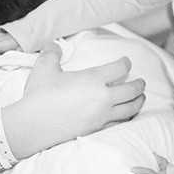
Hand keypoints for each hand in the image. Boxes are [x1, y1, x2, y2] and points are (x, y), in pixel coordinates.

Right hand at [12, 43, 145, 151]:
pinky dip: (127, 116)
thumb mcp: (44, 67)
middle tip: (141, 81)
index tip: (125, 61)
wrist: (32, 126)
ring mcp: (101, 115)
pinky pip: (119, 122)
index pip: (120, 68)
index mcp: (93, 79)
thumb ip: (52, 52)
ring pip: (130, 108)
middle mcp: (103, 97)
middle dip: (139, 84)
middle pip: (132, 89)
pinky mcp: (96, 129)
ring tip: (141, 97)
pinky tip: (127, 114)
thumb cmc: (39, 95)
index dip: (125, 63)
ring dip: (139, 101)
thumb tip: (54, 44)